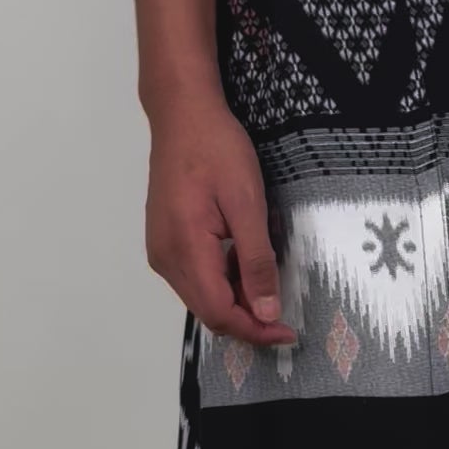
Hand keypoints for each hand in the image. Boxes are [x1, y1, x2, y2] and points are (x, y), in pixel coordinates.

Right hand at [145, 89, 295, 345]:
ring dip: (236, 302)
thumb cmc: (217, 149)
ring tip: (266, 282)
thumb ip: (256, 262)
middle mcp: (165, 258)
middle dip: (247, 321)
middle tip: (283, 315)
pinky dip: (223, 284)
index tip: (287, 333)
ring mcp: (161, 252)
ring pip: (201, 299)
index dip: (255, 331)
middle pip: (208, 313)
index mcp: (185, 249)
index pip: (219, 313)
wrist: (182, 114)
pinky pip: (195, 280)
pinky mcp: (164, 243)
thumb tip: (266, 312)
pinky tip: (243, 265)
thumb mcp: (247, 204)